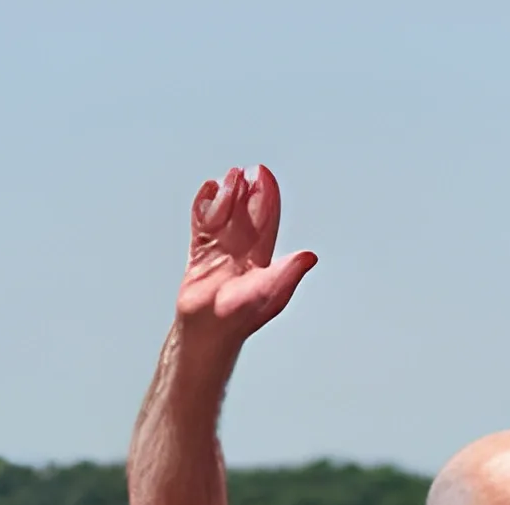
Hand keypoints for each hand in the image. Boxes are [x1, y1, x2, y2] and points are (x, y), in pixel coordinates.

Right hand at [176, 166, 316, 343]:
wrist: (209, 328)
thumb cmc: (243, 316)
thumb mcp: (270, 291)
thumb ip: (288, 272)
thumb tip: (310, 256)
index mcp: (262, 259)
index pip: (266, 222)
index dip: (266, 198)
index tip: (263, 174)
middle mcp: (243, 252)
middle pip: (246, 215)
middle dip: (248, 192)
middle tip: (248, 170)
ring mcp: (220, 251)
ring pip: (224, 215)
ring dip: (227, 196)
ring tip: (229, 177)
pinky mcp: (199, 253)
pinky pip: (201, 224)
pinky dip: (204, 206)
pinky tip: (209, 189)